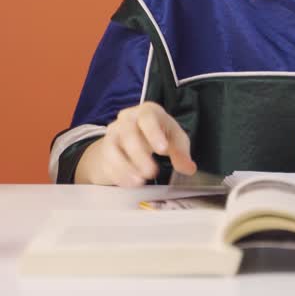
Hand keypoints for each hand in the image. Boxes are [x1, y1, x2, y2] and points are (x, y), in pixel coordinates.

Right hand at [82, 102, 196, 186]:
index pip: (148, 117)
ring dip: (125, 167)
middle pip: (128, 133)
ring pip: (113, 148)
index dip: (154, 133)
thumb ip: (182, 153)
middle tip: (152, 173)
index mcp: (147, 111)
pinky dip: (118, 174)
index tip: (163, 150)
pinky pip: (108, 161)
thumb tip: (189, 168)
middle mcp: (127, 119)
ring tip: (139, 182)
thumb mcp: (175, 139)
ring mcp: (113, 133)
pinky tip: (130, 184)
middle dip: (139, 155)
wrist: (133, 138)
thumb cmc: (159, 134)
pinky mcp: (105, 149)